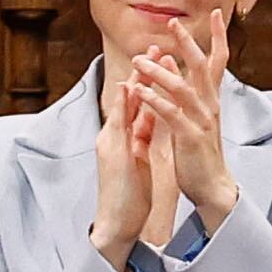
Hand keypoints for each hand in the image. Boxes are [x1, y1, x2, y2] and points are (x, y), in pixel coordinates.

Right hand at [92, 75, 165, 265]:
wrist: (117, 224)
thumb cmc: (130, 198)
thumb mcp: (140, 161)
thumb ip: (143, 138)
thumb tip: (150, 121)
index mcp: (123, 139)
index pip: (136, 103)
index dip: (147, 80)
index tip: (160, 60)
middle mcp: (114, 137)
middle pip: (128, 97)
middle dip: (142, 72)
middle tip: (153, 47)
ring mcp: (111, 143)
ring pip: (122, 104)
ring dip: (134, 80)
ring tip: (145, 58)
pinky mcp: (113, 153)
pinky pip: (120, 123)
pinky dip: (125, 104)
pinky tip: (131, 87)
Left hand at [129, 8, 240, 225]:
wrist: (212, 187)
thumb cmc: (199, 154)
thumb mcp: (193, 118)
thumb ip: (185, 92)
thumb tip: (173, 64)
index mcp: (211, 100)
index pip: (218, 62)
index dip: (218, 37)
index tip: (217, 14)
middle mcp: (210, 106)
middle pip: (202, 66)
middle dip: (187, 43)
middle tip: (173, 23)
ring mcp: (201, 121)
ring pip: (182, 88)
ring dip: (159, 72)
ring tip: (139, 60)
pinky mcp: (189, 138)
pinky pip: (170, 114)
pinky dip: (154, 100)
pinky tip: (139, 90)